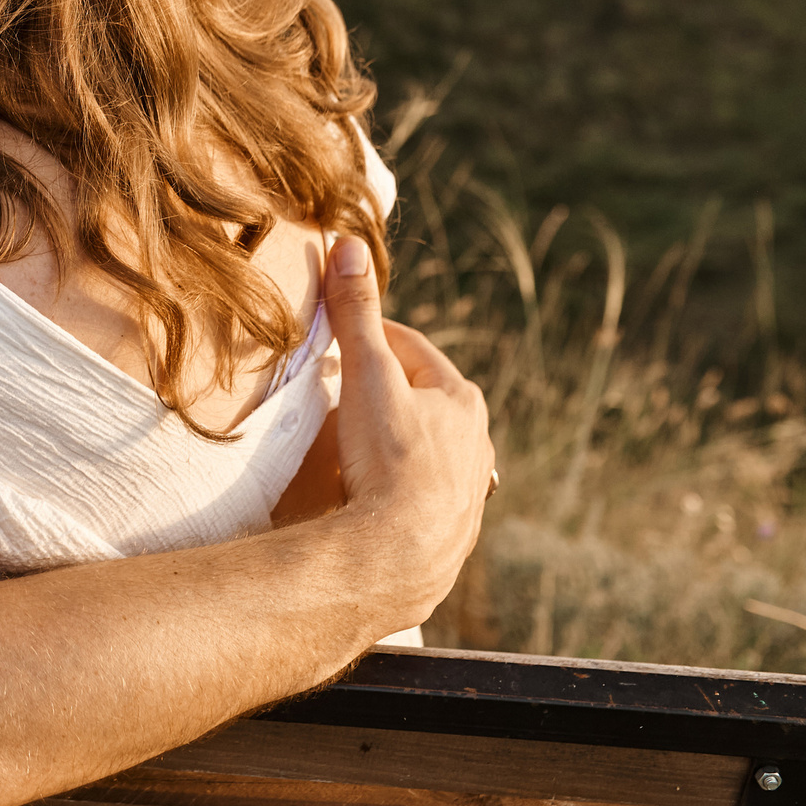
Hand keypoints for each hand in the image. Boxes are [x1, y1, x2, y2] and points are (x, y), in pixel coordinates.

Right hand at [323, 235, 494, 634]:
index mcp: (461, 398)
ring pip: (423, 447)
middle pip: (418, 398)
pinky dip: (393, 484)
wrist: (399, 559)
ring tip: (347, 444)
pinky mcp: (450, 530)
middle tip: (333, 390)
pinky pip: (418, 492)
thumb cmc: (388, 461)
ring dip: (390, 439)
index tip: (330, 340)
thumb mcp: (367, 375)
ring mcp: (466, 489)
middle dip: (378, 389)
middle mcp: (476, 442)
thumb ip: (356, 313)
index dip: (366, 337)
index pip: (408, 347)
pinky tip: (366, 493)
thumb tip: (347, 246)